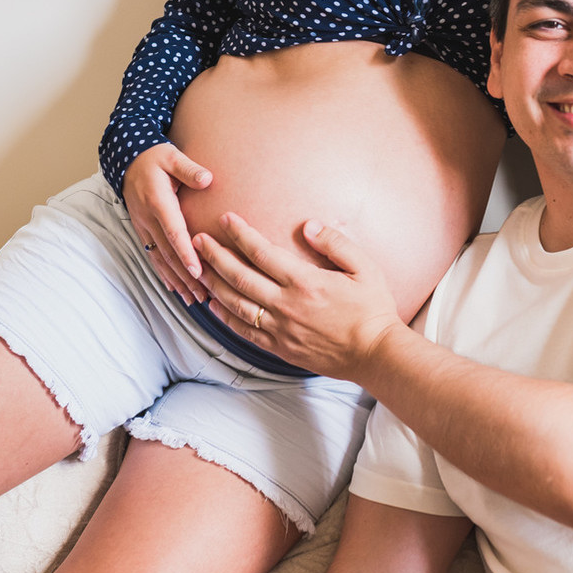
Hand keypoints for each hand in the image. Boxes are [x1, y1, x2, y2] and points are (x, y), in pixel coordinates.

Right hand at [123, 143, 212, 304]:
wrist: (128, 161)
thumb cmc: (155, 157)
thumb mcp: (172, 156)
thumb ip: (189, 168)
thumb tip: (207, 178)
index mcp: (158, 201)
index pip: (174, 231)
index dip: (186, 252)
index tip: (198, 271)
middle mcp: (148, 218)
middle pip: (169, 252)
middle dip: (186, 276)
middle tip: (203, 295)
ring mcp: (143, 226)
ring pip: (160, 258)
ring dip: (177, 280)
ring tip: (193, 299)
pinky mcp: (142, 230)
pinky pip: (153, 256)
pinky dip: (164, 274)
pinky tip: (175, 288)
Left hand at [193, 215, 401, 383]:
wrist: (374, 353)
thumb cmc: (373, 309)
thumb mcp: (365, 268)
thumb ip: (336, 243)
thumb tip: (309, 226)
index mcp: (305, 282)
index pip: (262, 252)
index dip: (240, 234)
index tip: (226, 219)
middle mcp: (286, 305)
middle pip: (239, 277)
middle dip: (215, 255)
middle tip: (198, 240)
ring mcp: (279, 329)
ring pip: (235, 304)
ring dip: (213, 284)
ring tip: (199, 268)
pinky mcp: (279, 348)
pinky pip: (243, 331)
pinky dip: (224, 317)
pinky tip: (214, 305)